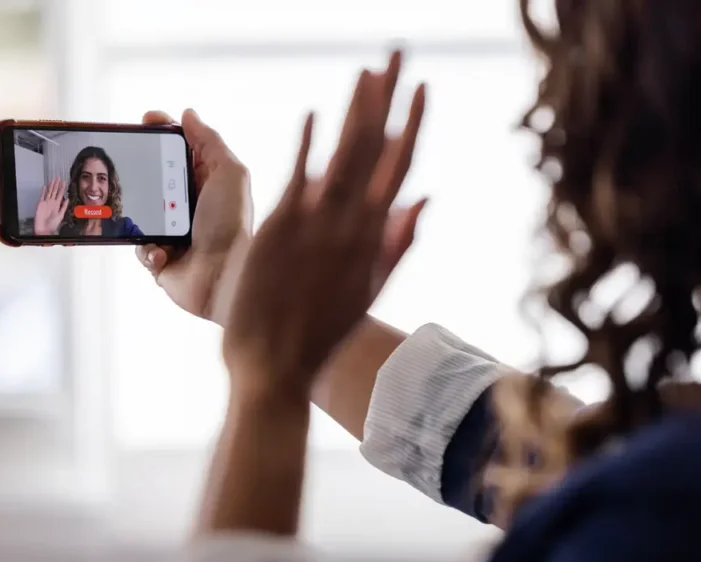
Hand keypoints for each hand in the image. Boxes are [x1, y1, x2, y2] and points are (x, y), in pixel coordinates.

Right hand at [33, 177, 67, 234]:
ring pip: (49, 192)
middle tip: (58, 177)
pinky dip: (43, 191)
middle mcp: (52, 203)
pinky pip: (42, 196)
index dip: (62, 188)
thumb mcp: (61, 215)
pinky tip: (45, 186)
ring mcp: (46, 203)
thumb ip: (64, 207)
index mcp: (57, 205)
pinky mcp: (40, 204)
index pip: (60, 194)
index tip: (64, 182)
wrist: (44, 229)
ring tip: (53, 179)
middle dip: (57, 185)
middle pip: (55, 191)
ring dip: (51, 186)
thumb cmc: (52, 224)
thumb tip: (67, 200)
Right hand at [136, 109, 251, 323]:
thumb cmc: (231, 225)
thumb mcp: (230, 174)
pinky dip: (148, 248)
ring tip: (152, 219)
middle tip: (127, 162)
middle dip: (140, 170)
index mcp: (207, 183)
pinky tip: (164, 252)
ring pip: (139, 213)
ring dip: (141, 214)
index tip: (145, 120)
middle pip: (155, 178)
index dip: (163, 133)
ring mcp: (173, 233)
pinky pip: (140, 247)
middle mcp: (189, 207)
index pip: (180, 151)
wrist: (223, 277)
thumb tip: (188, 114)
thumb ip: (210, 142)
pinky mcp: (161, 259)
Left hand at [138, 54, 426, 329]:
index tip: (421, 87)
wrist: (275, 367)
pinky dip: (308, 145)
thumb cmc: (319, 335)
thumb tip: (426, 199)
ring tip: (369, 70)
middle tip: (397, 54)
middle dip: (388, 97)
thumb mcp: (369, 291)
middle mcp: (350, 225)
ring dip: (356, 110)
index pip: (399, 167)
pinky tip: (316, 113)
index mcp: (372, 238)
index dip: (411, 123)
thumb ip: (398, 242)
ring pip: (343, 155)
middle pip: (374, 149)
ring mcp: (316, 225)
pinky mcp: (279, 229)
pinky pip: (297, 176)